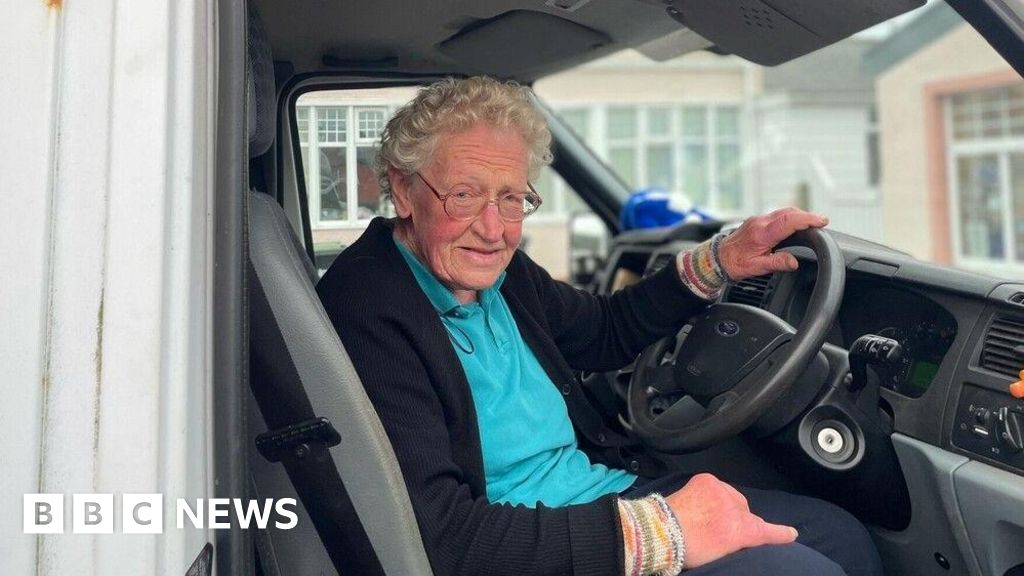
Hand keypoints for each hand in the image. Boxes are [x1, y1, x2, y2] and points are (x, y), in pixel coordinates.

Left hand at [665, 473, 796, 568]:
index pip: (765, 530)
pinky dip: (715, 494)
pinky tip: (702, 505)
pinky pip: (719, 488)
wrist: (660, 529)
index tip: (790, 534)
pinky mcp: (707, 480)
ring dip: (727, 506)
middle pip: (746, 513)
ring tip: (707, 518)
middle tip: (720, 530)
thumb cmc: (688, 548)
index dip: (779, 533)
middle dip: (739, 520)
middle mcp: (734, 508)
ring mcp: (720, 491)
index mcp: (740, 530)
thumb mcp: (721, 553)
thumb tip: (747, 537)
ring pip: (734, 499)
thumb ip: (738, 543)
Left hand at [718, 207, 828, 280]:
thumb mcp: (756, 268)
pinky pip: (776, 214)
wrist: (717, 257)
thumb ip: (776, 263)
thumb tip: (793, 262)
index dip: (807, 219)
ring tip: (813, 221)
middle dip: (807, 215)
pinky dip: (789, 216)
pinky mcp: (756, 220)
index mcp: (761, 234)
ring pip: (783, 211)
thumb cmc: (735, 263)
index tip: (821, 221)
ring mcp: (757, 219)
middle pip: (788, 212)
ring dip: (799, 214)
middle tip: (822, 221)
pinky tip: (795, 223)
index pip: (788, 221)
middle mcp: (760, 223)